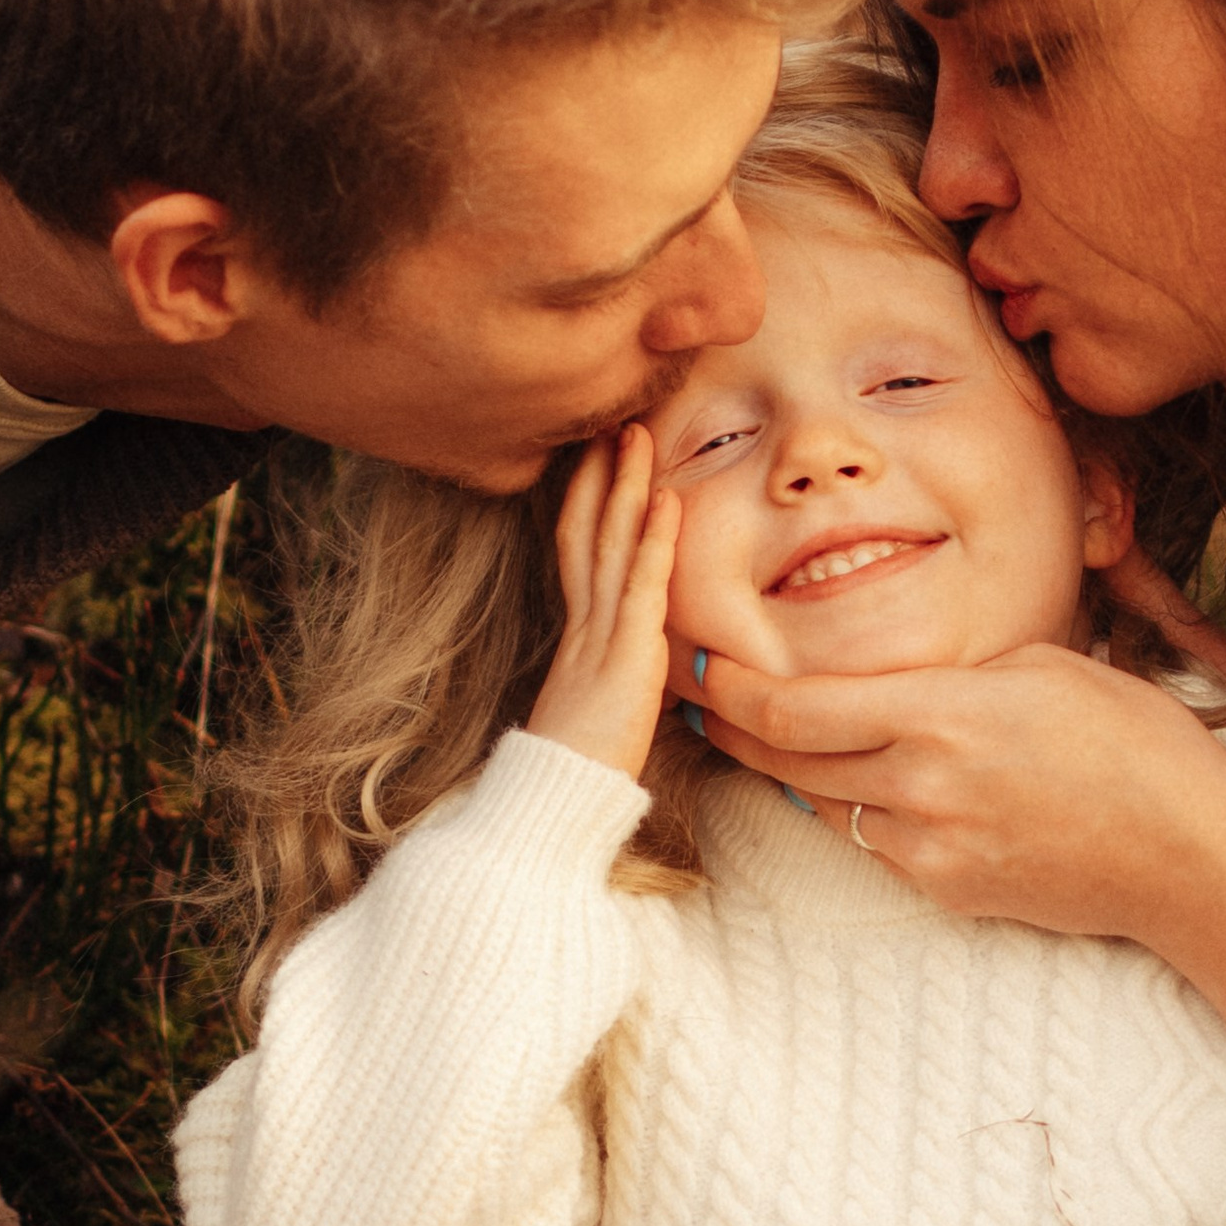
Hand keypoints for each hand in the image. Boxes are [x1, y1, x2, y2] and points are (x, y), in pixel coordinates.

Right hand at [527, 428, 680, 781]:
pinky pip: (642, 585)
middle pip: (587, 532)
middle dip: (598, 475)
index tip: (596, 458)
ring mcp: (601, 635)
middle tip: (610, 421)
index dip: (587, 502)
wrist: (558, 803)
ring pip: (612, 544)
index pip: (579, 552)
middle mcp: (584, 624)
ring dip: (626, 486)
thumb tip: (638, 668)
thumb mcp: (600, 711)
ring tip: (637, 435)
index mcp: (577, 635)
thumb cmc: (579, 771)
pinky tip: (667, 499)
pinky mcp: (624, 655)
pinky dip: (656, 538)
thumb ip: (614, 679)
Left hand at [685, 644, 1225, 1125]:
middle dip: (726, 725)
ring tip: (747, 733)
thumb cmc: (1132, 742)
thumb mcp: (1039, 668)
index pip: (795, 706)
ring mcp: (927, 847)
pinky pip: (870, 842)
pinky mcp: (943, 889)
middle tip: (689, 695)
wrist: (1189, 854)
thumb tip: (887, 674)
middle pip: (783, 758)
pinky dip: (846, 808)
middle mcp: (920, 785)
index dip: (727, 685)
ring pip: (819, 803)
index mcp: (941, 714)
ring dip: (780, 769)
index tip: (692, 660)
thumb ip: (948, 674)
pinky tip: (841, 781)